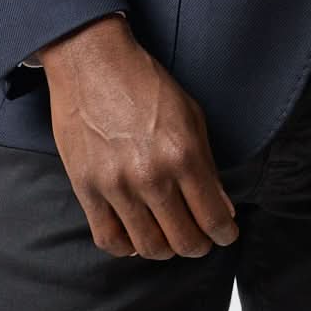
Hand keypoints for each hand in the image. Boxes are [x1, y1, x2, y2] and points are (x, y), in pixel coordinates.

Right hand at [36, 13, 240, 260]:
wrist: (92, 60)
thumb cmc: (145, 82)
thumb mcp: (190, 115)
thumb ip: (207, 166)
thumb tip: (223, 211)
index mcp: (183, 154)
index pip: (213, 218)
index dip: (224, 234)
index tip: (224, 234)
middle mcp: (152, 175)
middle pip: (183, 241)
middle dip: (197, 245)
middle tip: (198, 239)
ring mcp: (116, 184)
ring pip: (148, 247)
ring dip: (164, 249)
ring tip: (167, 237)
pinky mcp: (86, 187)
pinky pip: (108, 239)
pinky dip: (126, 246)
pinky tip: (134, 236)